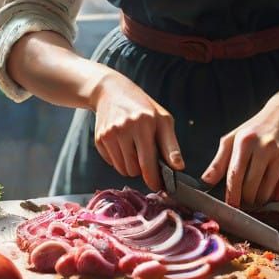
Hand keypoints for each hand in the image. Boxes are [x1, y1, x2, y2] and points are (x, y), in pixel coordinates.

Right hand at [91, 71, 183, 191]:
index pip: (148, 162)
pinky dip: (120, 160)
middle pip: (134, 169)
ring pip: (123, 169)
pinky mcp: (99, 139)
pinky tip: (122, 144)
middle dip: (143, 171)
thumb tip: (179, 167)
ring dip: (131, 167)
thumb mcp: (163, 119)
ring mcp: (110, 133)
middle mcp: (125, 128)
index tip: (159, 186)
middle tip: (147, 159)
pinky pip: (112, 163)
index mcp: (144, 122)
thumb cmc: (143, 107)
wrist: (111, 91)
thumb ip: (171, 145)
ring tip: (135, 149)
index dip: (154, 179)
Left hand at [201, 94, 278, 207]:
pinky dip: (275, 196)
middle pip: (252, 188)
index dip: (231, 195)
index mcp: (246, 141)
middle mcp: (266, 147)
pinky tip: (270, 189)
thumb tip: (205, 181)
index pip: (235, 176)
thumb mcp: (234, 138)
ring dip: (260, 200)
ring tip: (256, 194)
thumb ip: (219, 161)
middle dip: (246, 199)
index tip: (230, 206)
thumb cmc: (256, 129)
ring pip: (268, 192)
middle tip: (244, 199)